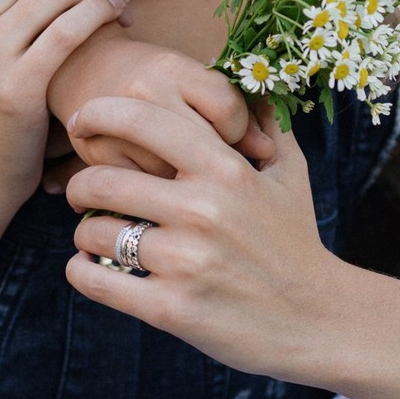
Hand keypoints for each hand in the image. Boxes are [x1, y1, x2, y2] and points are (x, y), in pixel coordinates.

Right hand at [48, 37, 273, 178]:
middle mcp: (144, 93)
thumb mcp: (191, 77)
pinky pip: (140, 191)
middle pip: (200, 145)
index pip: (226, 108)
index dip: (240, 130)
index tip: (235, 137)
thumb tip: (267, 149)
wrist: (82, 69)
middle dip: (214, 165)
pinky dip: (155, 198)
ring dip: (186, 187)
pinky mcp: (97, 155)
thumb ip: (234, 107)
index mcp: (174, 68)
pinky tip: (161, 191)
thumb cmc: (153, 77)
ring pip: (170, 176)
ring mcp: (116, 127)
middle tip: (216, 169)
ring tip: (190, 182)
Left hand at [63, 97, 334, 378]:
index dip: (100, 114)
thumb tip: (247, 79)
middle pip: (103, 179)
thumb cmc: (297, 239)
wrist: (320, 320)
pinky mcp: (172, 308)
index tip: (81, 121)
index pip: (144, 121)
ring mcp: (186, 260)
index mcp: (225, 168)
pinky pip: (100, 280)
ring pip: (95, 231)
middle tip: (80, 191)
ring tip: (93, 234)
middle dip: (79, 183)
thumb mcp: (289, 172)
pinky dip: (82, 271)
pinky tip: (87, 266)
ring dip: (84, 231)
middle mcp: (203, 208)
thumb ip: (264, 122)